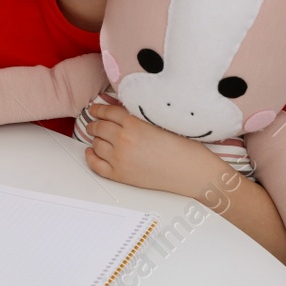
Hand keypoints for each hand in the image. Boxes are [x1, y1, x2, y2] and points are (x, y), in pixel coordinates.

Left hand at [82, 101, 224, 195]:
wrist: (194, 173)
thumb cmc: (184, 149)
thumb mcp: (160, 123)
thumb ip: (138, 118)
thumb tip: (121, 114)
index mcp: (134, 124)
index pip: (107, 112)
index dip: (99, 109)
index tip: (95, 109)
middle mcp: (124, 141)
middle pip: (99, 127)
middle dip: (95, 123)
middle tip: (95, 122)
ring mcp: (120, 159)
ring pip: (96, 144)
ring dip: (95, 139)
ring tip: (97, 136)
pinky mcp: (121, 176)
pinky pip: (96, 165)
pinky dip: (91, 157)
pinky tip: (92, 152)